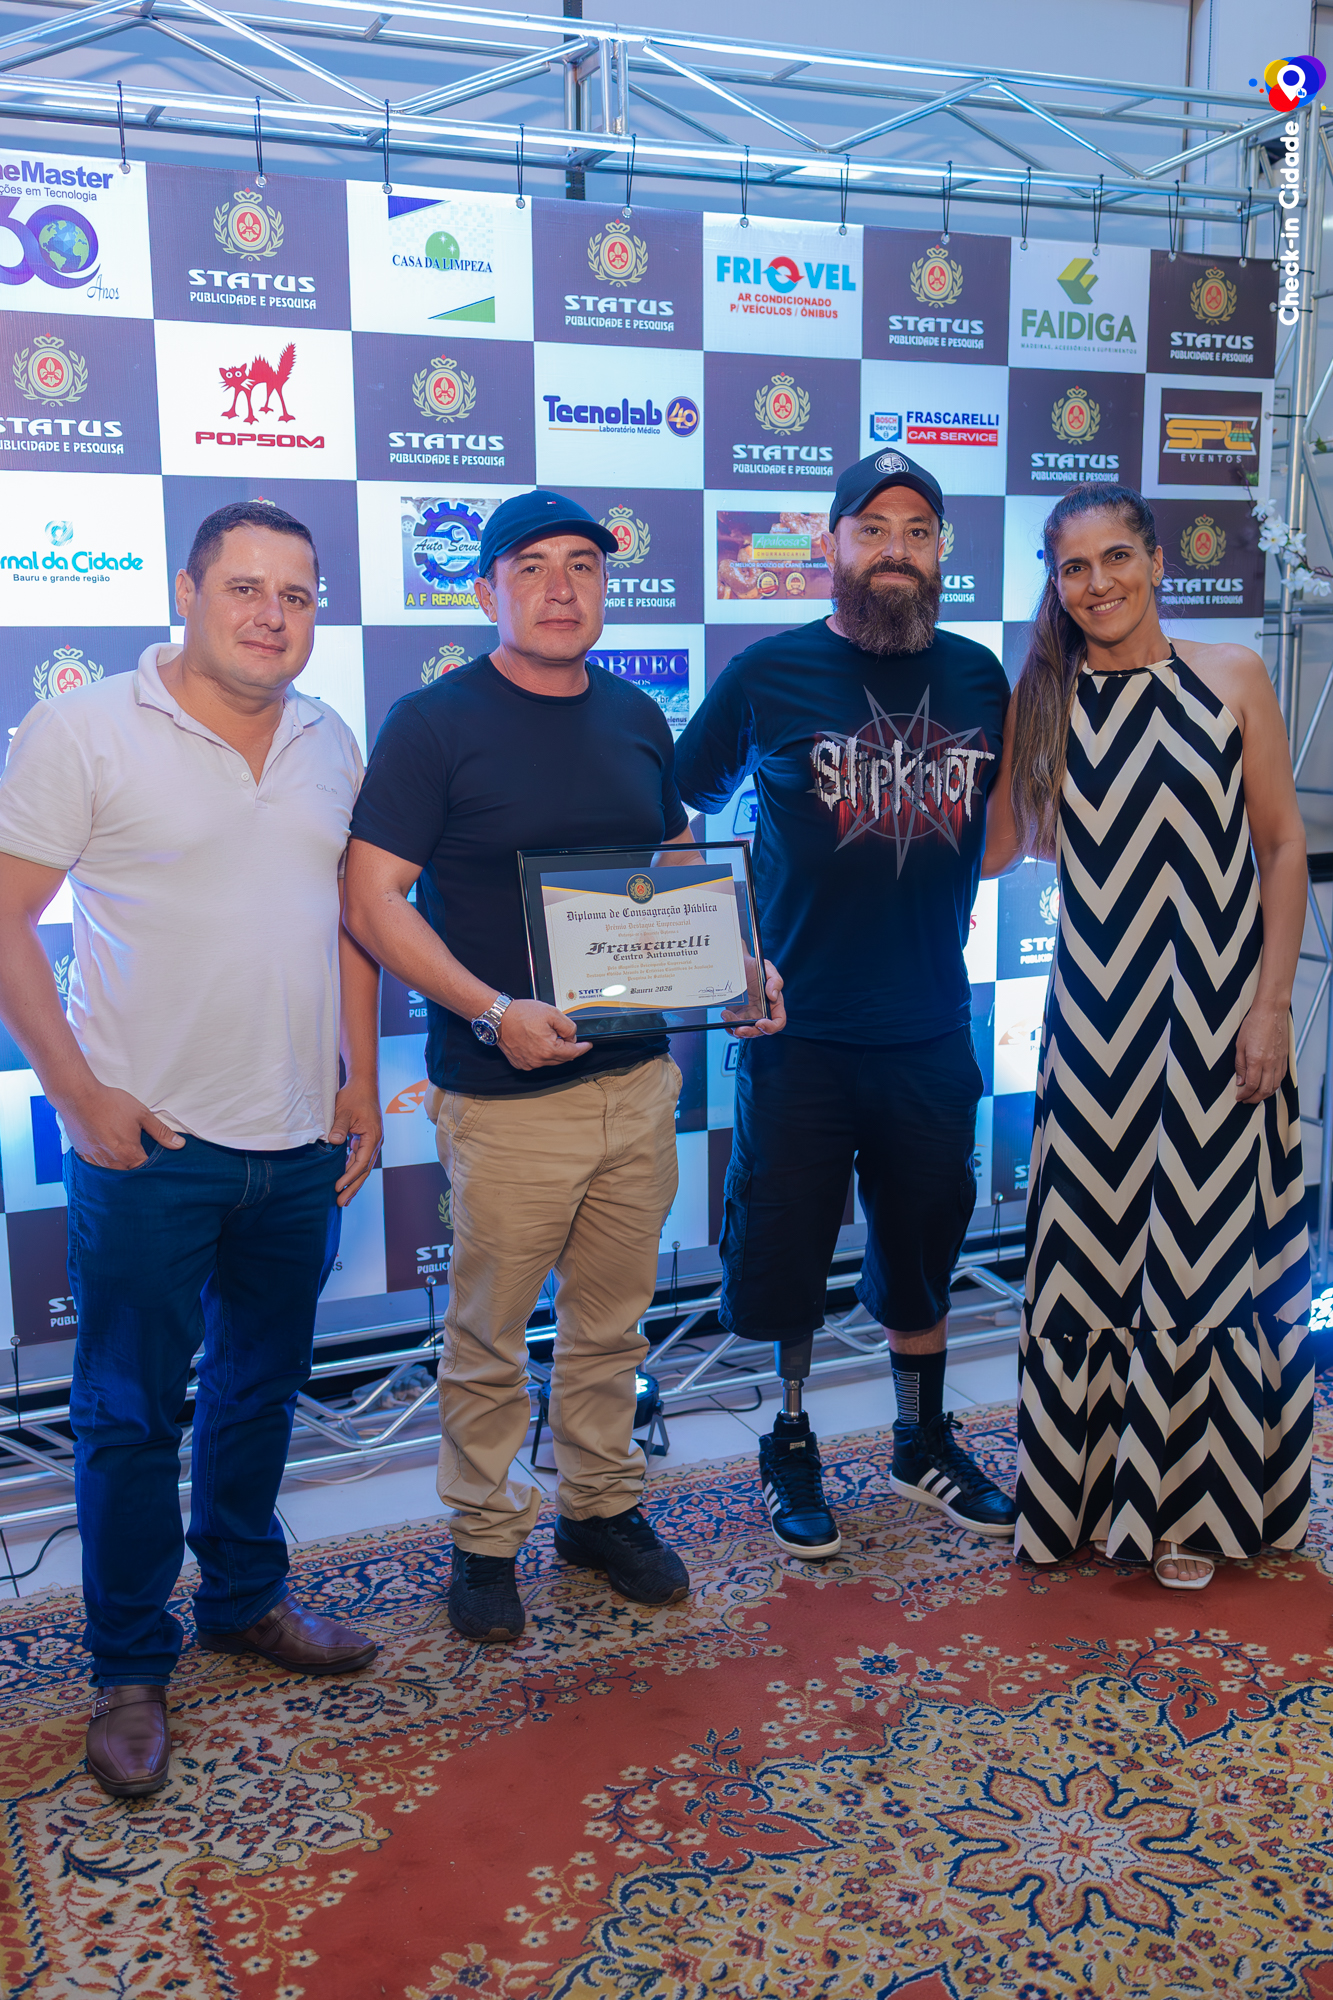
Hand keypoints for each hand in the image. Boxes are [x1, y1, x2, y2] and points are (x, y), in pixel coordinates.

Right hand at [61, 1083, 185, 1169]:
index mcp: (129, 1154)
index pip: (145, 1171)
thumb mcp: (141, 1114)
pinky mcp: (83, 1156)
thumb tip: (179, 1145)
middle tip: (139, 1160)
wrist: (79, 1097)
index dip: (152, 1168)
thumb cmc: (110, 1103)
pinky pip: (95, 1168)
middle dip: (135, 1171)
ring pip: (111, 1174)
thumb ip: (160, 1132)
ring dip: (119, 1169)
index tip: (155, 1162)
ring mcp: (95, 1161)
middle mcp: (112, 1162)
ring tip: (123, 1158)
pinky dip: (102, 1166)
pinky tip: (106, 1156)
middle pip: (128, 1175)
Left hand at [330, 1076, 382, 1205]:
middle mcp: (376, 1142)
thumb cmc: (354, 1096)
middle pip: (364, 1170)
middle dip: (353, 1187)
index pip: (362, 1162)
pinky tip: (345, 1180)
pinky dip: (352, 1171)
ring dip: (353, 1182)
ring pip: (363, 1167)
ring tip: (344, 1198)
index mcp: (373, 1136)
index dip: (349, 1176)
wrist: (364, 1085)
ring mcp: (372, 1142)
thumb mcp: (343, 1111)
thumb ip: (339, 1127)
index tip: (338, 1186)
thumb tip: (333, 1142)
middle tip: (342, 1202)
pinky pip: (360, 1160)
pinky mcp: (366, 1141)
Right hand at [498, 998, 591, 1070]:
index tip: (587, 1045)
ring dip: (554, 1050)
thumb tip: (572, 1037)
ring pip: (550, 1060)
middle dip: (567, 1047)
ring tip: (546, 1034)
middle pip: (562, 1058)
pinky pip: (537, 1061)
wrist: (498, 1017)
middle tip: (564, 1034)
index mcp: (549, 1050)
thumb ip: (568, 1027)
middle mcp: (539, 1060)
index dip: (582, 1048)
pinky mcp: (520, 1063)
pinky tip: (537, 1041)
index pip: (573, 1053)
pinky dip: (542, 1053)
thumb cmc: (521, 1014)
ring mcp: (528, 1063)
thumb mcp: (552, 1013)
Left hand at [725, 959, 785, 1039]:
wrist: (736, 964)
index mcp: (774, 1004)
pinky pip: (734, 1026)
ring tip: (726, 1016)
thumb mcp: (767, 968)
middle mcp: (763, 1012)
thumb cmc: (754, 966)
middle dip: (750, 1032)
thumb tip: (773, 996)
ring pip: (745, 1030)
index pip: (778, 1021)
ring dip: (736, 1029)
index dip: (771, 1027)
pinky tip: (724, 1017)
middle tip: (739, 1029)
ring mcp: (749, 1015)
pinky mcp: (737, 1014)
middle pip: (760, 1031)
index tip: (760, 1023)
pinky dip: (729, 1026)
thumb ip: (775, 981)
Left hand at [1234, 1000, 1289, 1103]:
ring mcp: (1279, 1061)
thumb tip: (1240, 1081)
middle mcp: (1270, 1063)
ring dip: (1265, 1094)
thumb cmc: (1254, 1024)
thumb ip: (1239, 1065)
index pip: (1251, 1086)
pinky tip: (1267, 1085)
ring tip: (1256, 1095)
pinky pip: (1281, 1077)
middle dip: (1254, 1099)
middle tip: (1246, 1100)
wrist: (1271, 1011)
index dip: (1244, 1094)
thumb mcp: (1239, 1044)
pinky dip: (1274, 1085)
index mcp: (1256, 1060)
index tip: (1239, 1097)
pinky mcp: (1285, 1058)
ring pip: (1275, 1086)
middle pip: (1265, 1090)